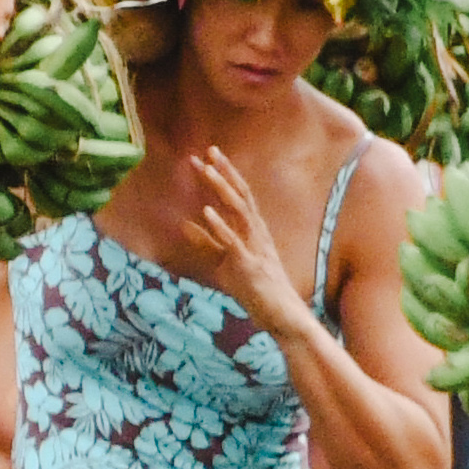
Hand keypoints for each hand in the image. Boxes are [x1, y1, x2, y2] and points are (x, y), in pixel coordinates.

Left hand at [184, 148, 305, 329]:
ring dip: (221, 189)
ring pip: (239, 212)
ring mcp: (256, 249)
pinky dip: (219, 226)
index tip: (209, 155)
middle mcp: (258, 234)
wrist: (283, 318)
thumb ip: (208, 243)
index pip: (240, 196)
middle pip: (240, 196)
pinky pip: (233, 243)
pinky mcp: (250, 267)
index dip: (225, 174)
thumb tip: (185, 224)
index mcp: (254, 232)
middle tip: (208, 151)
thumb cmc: (257, 292)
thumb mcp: (225, 263)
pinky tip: (205, 212)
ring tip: (205, 170)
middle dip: (224, 173)